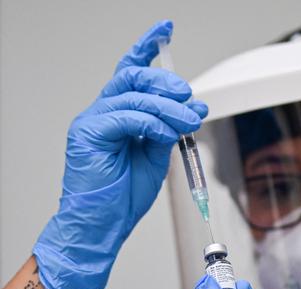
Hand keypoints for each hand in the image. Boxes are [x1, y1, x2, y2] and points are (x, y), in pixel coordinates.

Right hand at [32, 20, 207, 288]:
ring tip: (191, 119)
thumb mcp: (157, 155)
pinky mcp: (88, 133)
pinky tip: (166, 132)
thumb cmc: (124, 194)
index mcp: (119, 113)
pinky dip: (151, 121)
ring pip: (134, 95)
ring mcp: (92, 120)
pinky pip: (126, 116)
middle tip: (190, 98)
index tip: (165, 29)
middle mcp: (103, 111)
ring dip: (169, 106)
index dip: (147, 48)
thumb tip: (189, 109)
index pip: (131, 72)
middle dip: (166, 82)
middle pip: (134, 77)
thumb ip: (168, 129)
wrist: (104, 224)